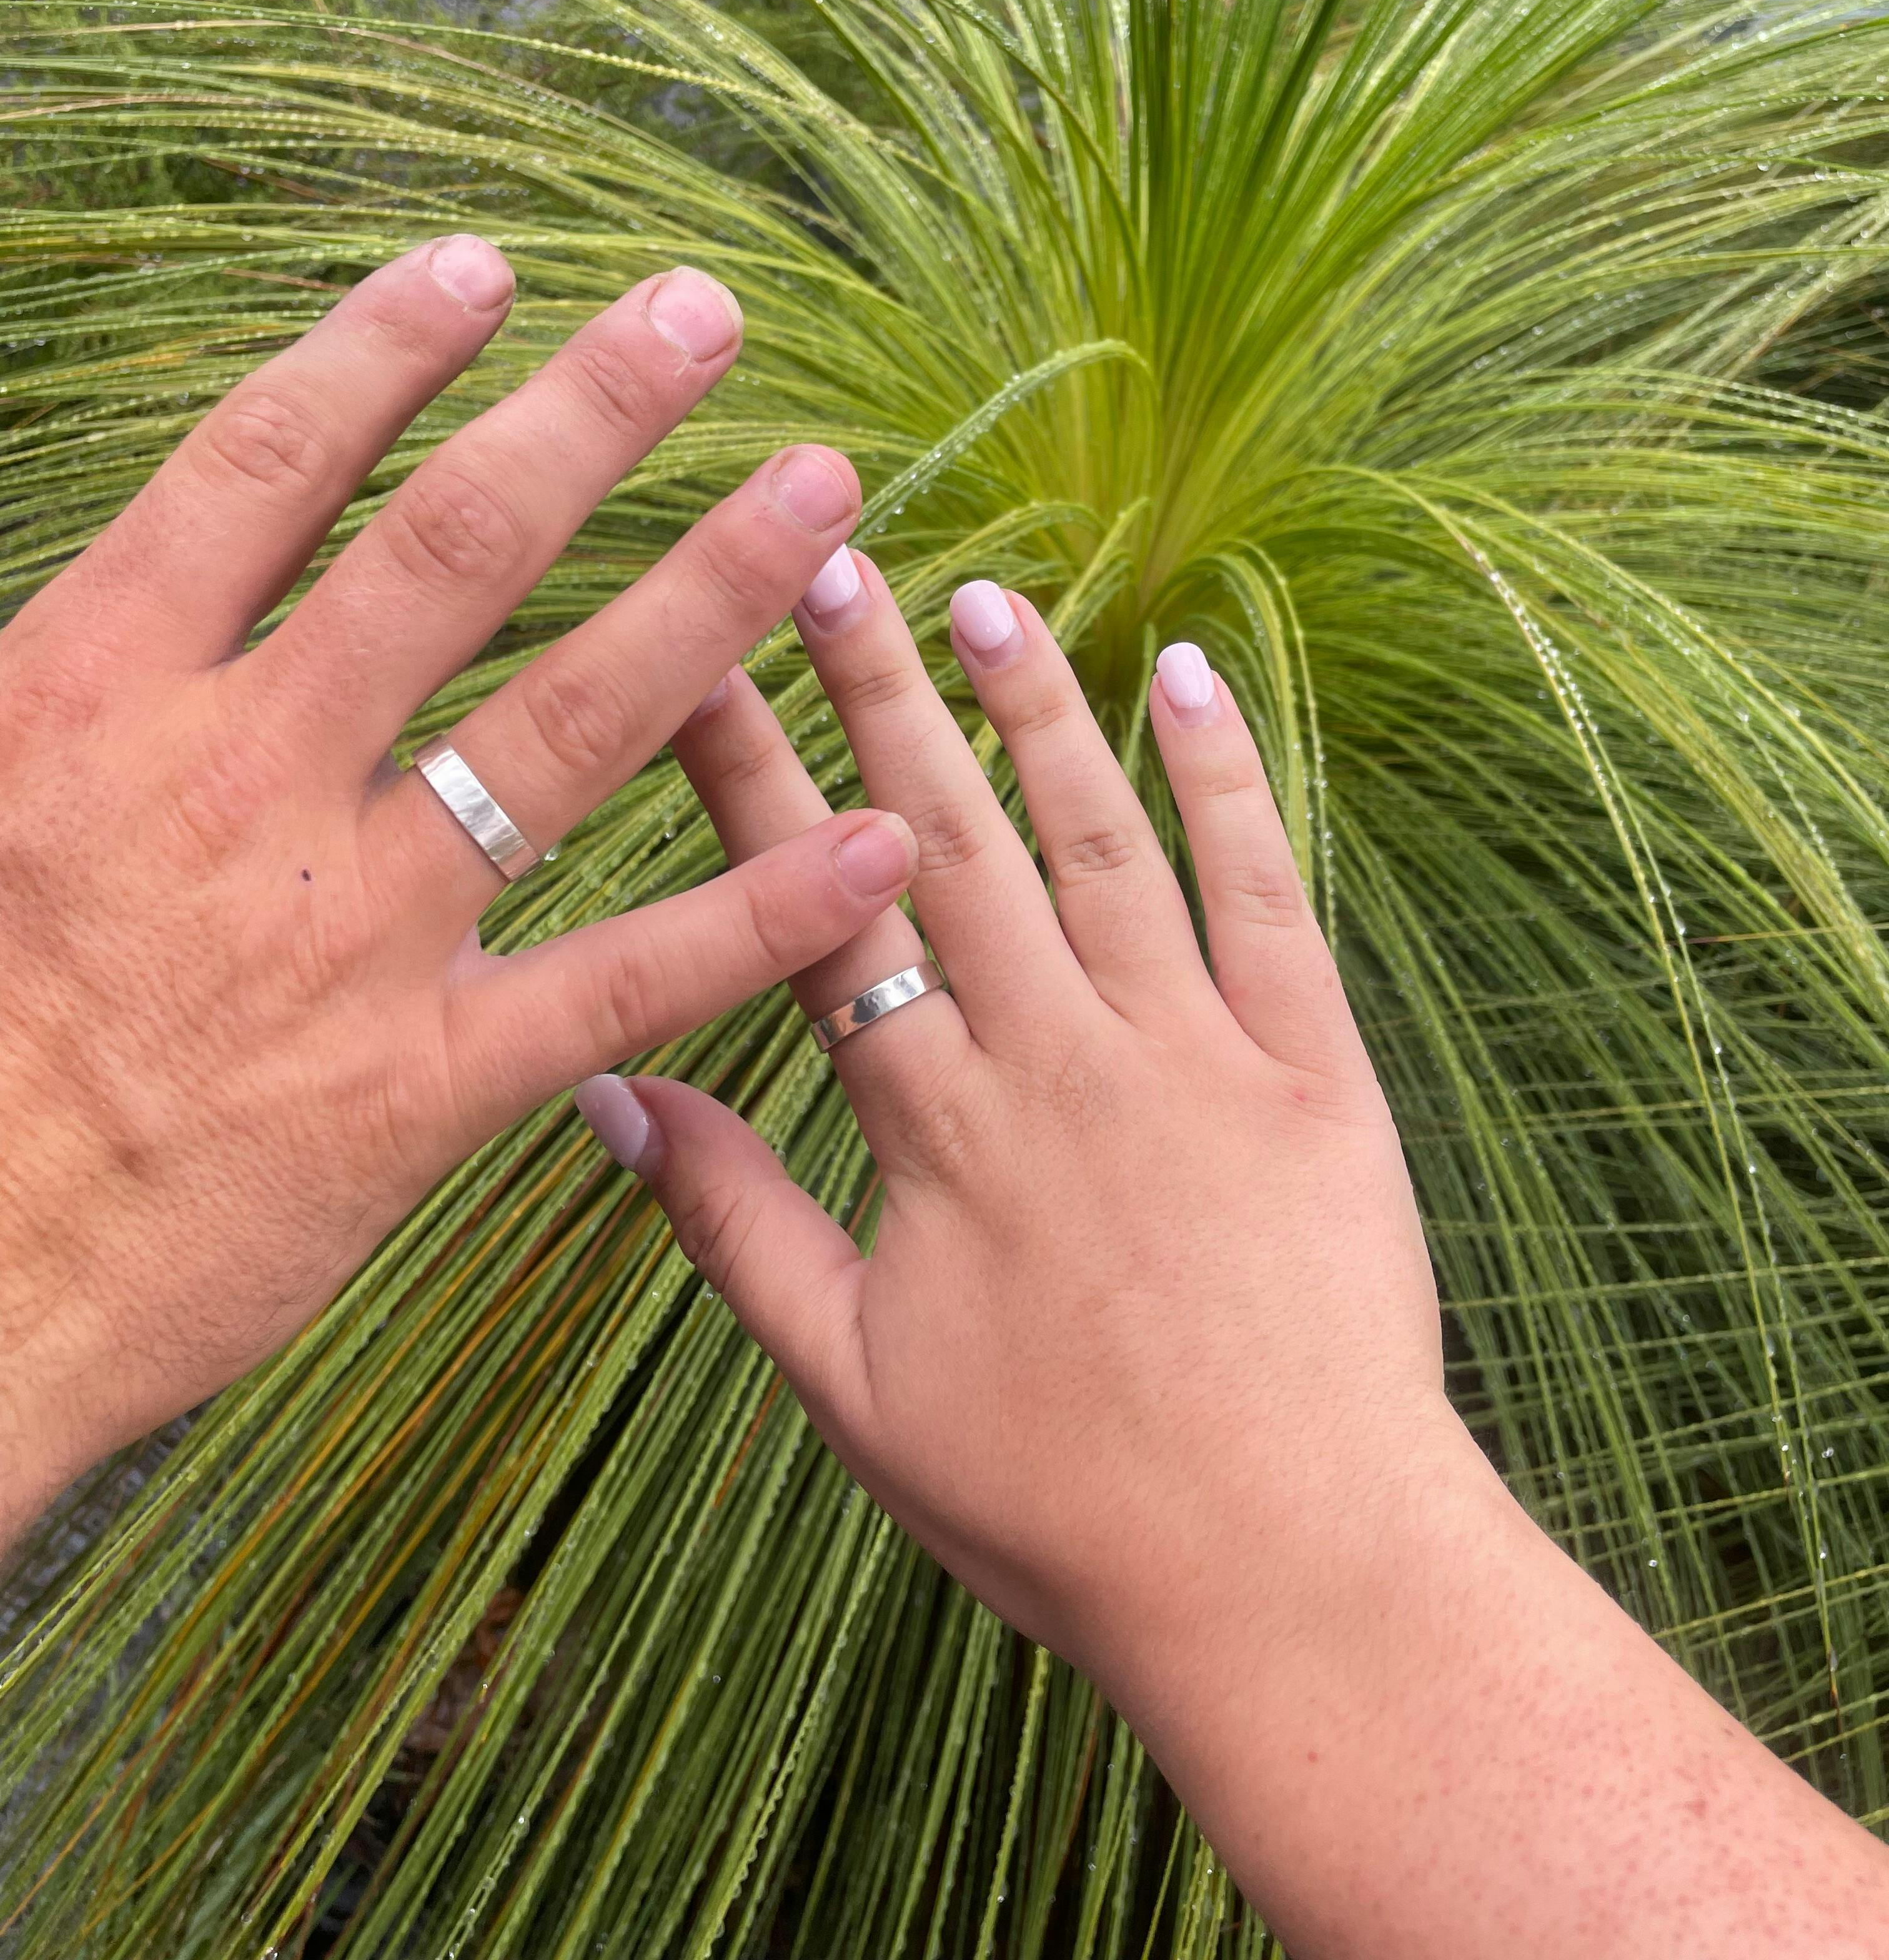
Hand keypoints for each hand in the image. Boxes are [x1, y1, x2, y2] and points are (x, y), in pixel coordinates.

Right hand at [0, 240, 916, 1538]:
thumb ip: (90, 666)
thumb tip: (168, 552)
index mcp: (100, 692)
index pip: (266, 466)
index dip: (384, 350)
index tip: (487, 266)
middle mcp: (240, 778)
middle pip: (449, 550)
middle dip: (590, 417)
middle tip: (705, 314)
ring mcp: (347, 926)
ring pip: (569, 723)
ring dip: (713, 598)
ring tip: (825, 504)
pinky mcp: (424, 1080)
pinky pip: (630, 972)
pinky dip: (762, 910)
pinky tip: (873, 842)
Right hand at [580, 553, 1888, 1959]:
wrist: (1291, 1571)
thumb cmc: (1058, 1503)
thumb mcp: (853, 1391)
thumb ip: (734, 1230)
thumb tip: (614, 1093)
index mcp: (936, 1128)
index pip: (817, 913)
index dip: (749, 779)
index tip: (698, 665)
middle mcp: (1056, 1059)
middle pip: (949, 841)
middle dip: (877, 691)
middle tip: (824, 558)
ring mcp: (1193, 1052)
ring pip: (1097, 837)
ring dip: (1033, 708)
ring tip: (977, 596)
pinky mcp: (1314, 1068)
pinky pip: (1264, 891)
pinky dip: (1226, 776)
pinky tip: (1186, 673)